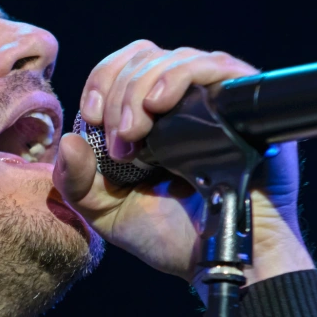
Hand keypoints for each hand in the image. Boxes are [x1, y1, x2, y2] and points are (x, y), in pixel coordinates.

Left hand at [52, 40, 313, 283]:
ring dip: (144, 86)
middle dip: (120, 91)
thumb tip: (70, 141)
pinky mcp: (246, 105)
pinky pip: (217, 66)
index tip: (94, 117)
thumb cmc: (170, 237)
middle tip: (121, 138)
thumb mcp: (106, 211)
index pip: (123, 66)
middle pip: (145, 57)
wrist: (219, 260)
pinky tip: (162, 103)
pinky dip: (183, 75)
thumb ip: (75, 181)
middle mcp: (184, 101)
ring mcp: (216, 100)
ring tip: (137, 131)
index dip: (102, 80)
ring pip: (177, 58)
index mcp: (150, 116)